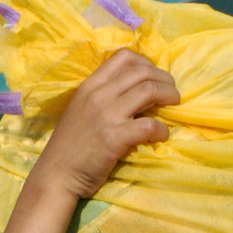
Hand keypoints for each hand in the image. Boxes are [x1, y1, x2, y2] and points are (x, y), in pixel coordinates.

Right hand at [28, 48, 179, 202]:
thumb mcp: (81, 110)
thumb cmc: (70, 146)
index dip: (146, 63)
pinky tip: (161, 135)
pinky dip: (162, 129)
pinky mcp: (115, 137)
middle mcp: (99, 94)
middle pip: (142, 72)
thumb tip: (130, 95)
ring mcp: (107, 115)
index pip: (123, 57)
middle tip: (172, 91)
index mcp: (90, 85)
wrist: (56, 174)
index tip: (155, 76)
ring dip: (169, 96)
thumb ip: (102, 98)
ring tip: (175, 105)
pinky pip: (149, 125)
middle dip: (164, 79)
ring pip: (149, 91)